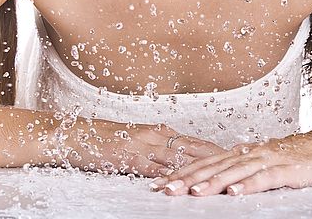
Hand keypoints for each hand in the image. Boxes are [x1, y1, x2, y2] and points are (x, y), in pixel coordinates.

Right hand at [64, 120, 225, 177]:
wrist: (76, 135)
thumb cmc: (106, 139)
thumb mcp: (137, 140)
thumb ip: (157, 148)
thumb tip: (178, 159)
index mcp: (158, 131)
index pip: (192, 141)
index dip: (214, 149)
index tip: (232, 154)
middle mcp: (155, 135)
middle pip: (191, 147)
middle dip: (214, 157)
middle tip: (235, 164)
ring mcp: (143, 145)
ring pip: (176, 157)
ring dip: (197, 168)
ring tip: (216, 175)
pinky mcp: (130, 157)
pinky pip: (153, 167)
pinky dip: (168, 174)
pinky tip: (181, 181)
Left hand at [150, 130, 311, 195]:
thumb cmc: (297, 158)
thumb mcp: (263, 162)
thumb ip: (241, 170)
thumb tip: (215, 180)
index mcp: (242, 152)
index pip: (206, 162)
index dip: (182, 173)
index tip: (160, 184)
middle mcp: (251, 153)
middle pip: (214, 166)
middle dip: (187, 178)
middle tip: (164, 190)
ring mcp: (268, 159)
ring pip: (234, 172)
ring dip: (212, 182)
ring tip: (192, 193)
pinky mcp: (286, 170)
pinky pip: (264, 178)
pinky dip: (248, 186)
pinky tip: (234, 194)